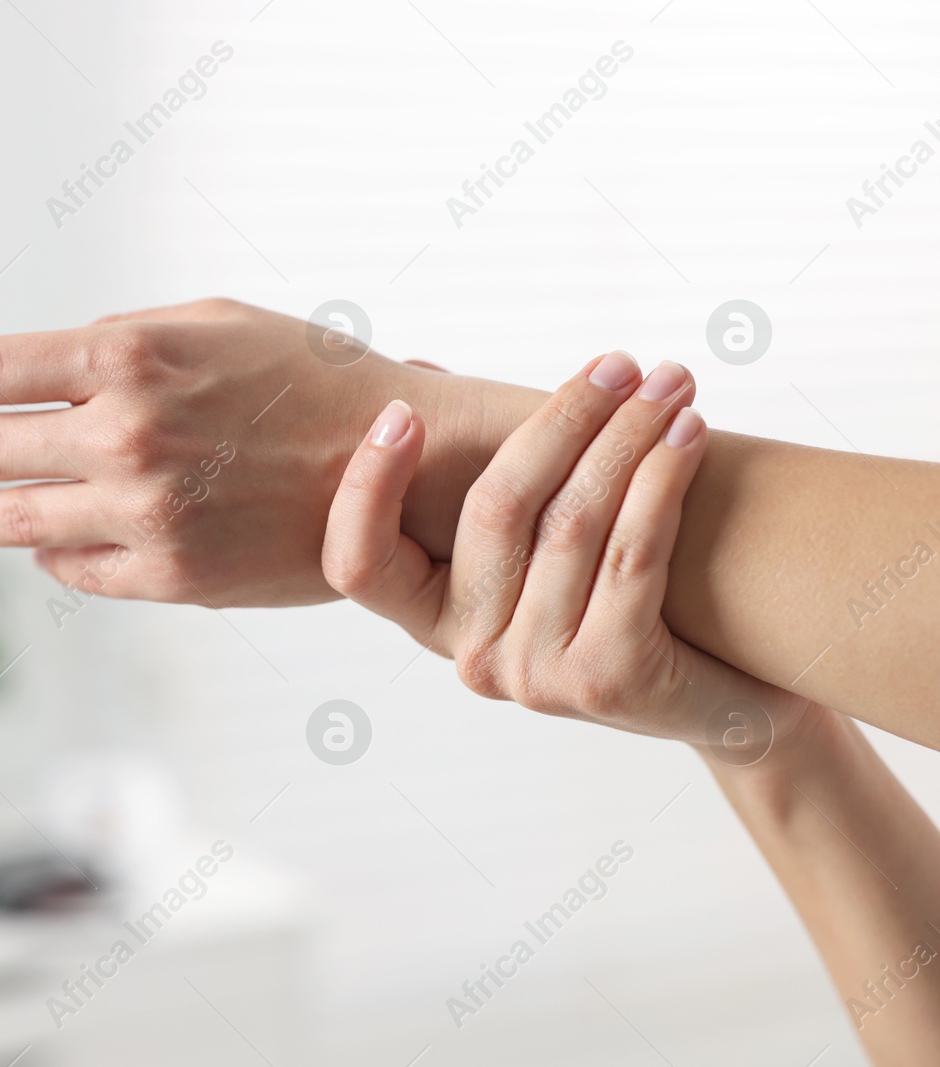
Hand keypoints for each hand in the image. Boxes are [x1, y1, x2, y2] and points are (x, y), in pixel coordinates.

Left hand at [0, 298, 436, 605]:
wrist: (397, 467)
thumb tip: (32, 379)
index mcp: (129, 358)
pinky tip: (30, 546)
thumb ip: (114, 344)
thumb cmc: (307, 379)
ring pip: (10, 522)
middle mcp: (123, 437)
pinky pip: (75, 570)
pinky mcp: (168, 576)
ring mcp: (142, 515)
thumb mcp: (209, 324)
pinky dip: (47, 554)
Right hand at [321, 353, 818, 748]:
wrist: (726, 701)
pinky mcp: (606, 681)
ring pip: (573, 521)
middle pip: (493, 509)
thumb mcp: (539, 554)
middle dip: (560, 419)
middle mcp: (472, 656)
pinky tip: (689, 432)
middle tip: (616, 364)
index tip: (402, 411)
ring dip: (627, 433)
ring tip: (670, 382)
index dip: (365, 490)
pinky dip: (662, 479)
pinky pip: (631, 552)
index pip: (359, 565)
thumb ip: (487, 486)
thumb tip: (420, 372)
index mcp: (433, 620)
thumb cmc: (627, 606)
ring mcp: (534, 676)